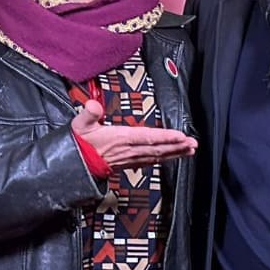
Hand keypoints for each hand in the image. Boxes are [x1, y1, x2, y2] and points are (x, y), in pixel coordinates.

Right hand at [72, 100, 195, 167]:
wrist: (77, 164)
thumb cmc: (81, 143)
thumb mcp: (80, 125)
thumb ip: (88, 114)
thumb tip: (93, 106)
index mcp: (120, 138)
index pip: (147, 137)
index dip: (164, 137)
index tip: (179, 136)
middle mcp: (129, 150)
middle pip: (157, 148)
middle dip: (177, 146)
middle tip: (192, 143)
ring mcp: (131, 158)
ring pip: (158, 156)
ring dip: (175, 153)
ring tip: (190, 149)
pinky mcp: (131, 162)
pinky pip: (152, 161)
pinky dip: (165, 158)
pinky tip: (174, 156)